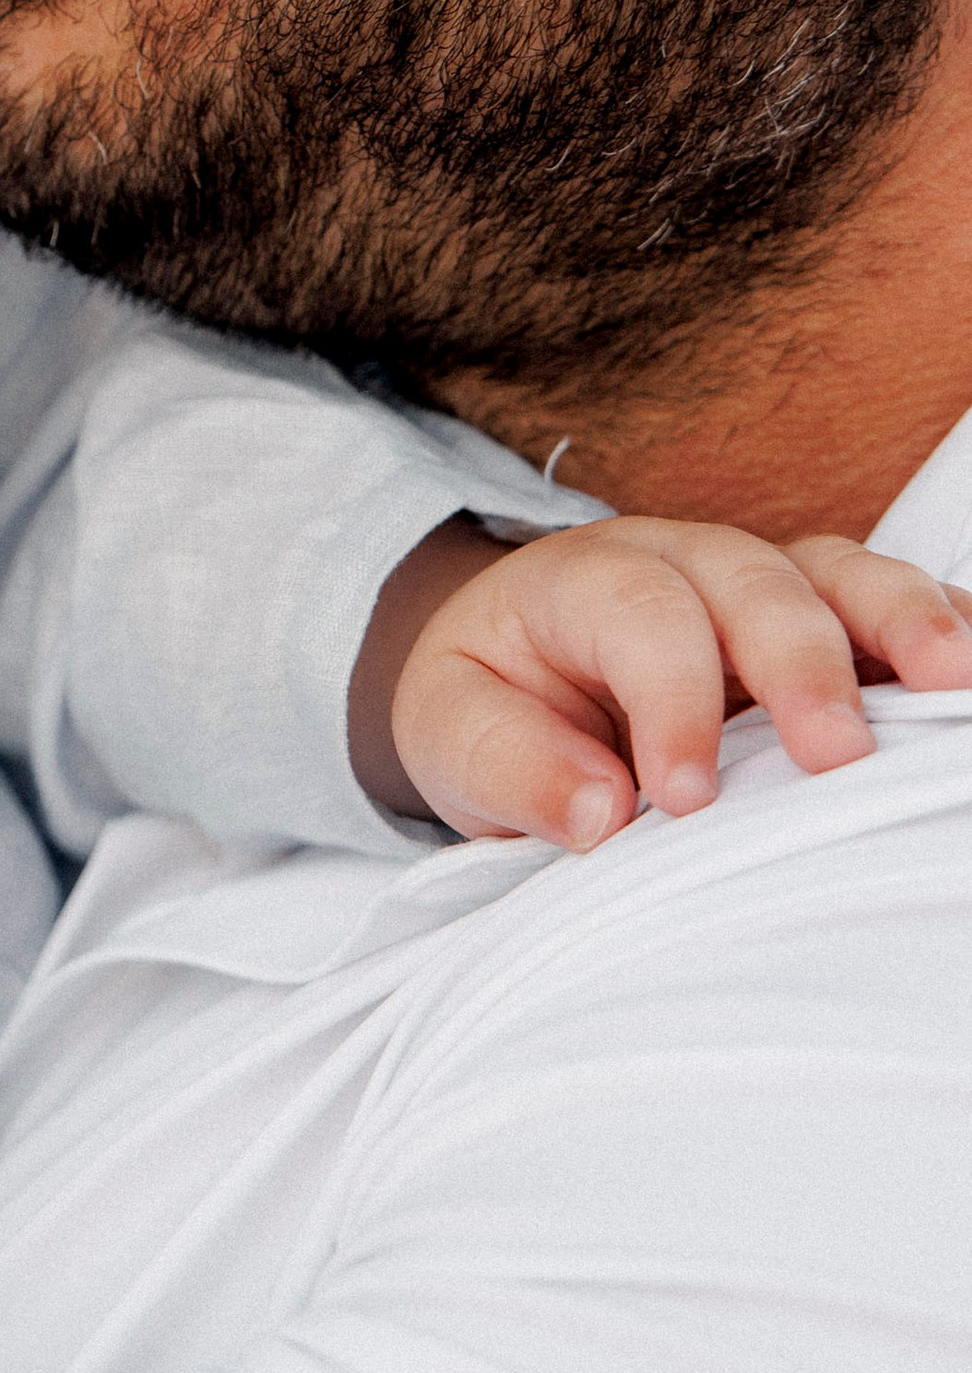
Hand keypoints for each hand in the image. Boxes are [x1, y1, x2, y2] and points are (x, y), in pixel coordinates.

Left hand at [388, 516, 971, 848]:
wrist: (512, 666)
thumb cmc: (493, 699)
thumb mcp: (452, 733)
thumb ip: (511, 767)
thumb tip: (599, 812)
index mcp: (583, 578)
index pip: (641, 617)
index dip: (672, 701)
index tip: (684, 798)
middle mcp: (683, 560)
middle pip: (756, 582)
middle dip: (802, 664)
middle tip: (835, 756)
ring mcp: (762, 582)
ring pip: (841, 575)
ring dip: (904, 623)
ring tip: (956, 683)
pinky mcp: (819, 621)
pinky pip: (889, 609)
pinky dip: (937, 635)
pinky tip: (968, 685)